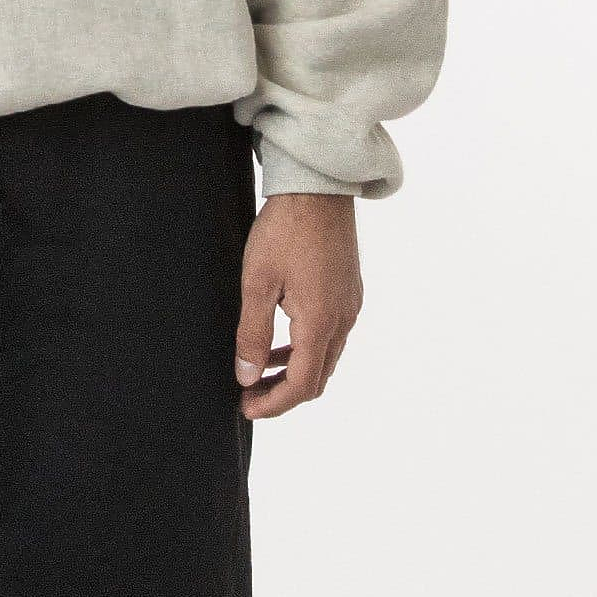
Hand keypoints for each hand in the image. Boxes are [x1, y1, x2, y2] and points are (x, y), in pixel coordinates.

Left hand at [235, 193, 363, 418]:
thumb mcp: (257, 283)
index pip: (302, 384)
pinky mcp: (349, 290)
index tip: (247, 408)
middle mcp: (343, 318)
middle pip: (318, 377)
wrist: (318, 189)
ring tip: (260, 370)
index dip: (274, 404)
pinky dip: (306, 347)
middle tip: (250, 395)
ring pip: (326, 357)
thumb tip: (247, 375)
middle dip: (284, 393)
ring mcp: (350, 304)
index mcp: (321, 321)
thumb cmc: (285, 230)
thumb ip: (252, 334)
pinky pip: (331, 334)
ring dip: (295, 370)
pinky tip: (282, 338)